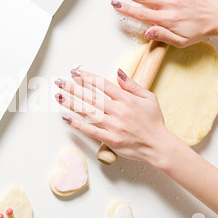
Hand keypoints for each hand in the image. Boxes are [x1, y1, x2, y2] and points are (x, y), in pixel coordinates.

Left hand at [55, 68, 173, 166]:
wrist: (158, 146)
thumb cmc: (154, 122)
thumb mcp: (149, 98)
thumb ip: (132, 85)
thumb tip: (119, 72)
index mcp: (127, 99)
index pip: (102, 84)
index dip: (87, 77)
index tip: (75, 73)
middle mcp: (118, 111)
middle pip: (91, 97)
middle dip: (73, 88)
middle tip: (60, 82)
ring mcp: (113, 126)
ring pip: (88, 112)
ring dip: (71, 103)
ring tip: (58, 96)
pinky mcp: (110, 139)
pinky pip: (90, 130)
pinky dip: (77, 124)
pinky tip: (66, 118)